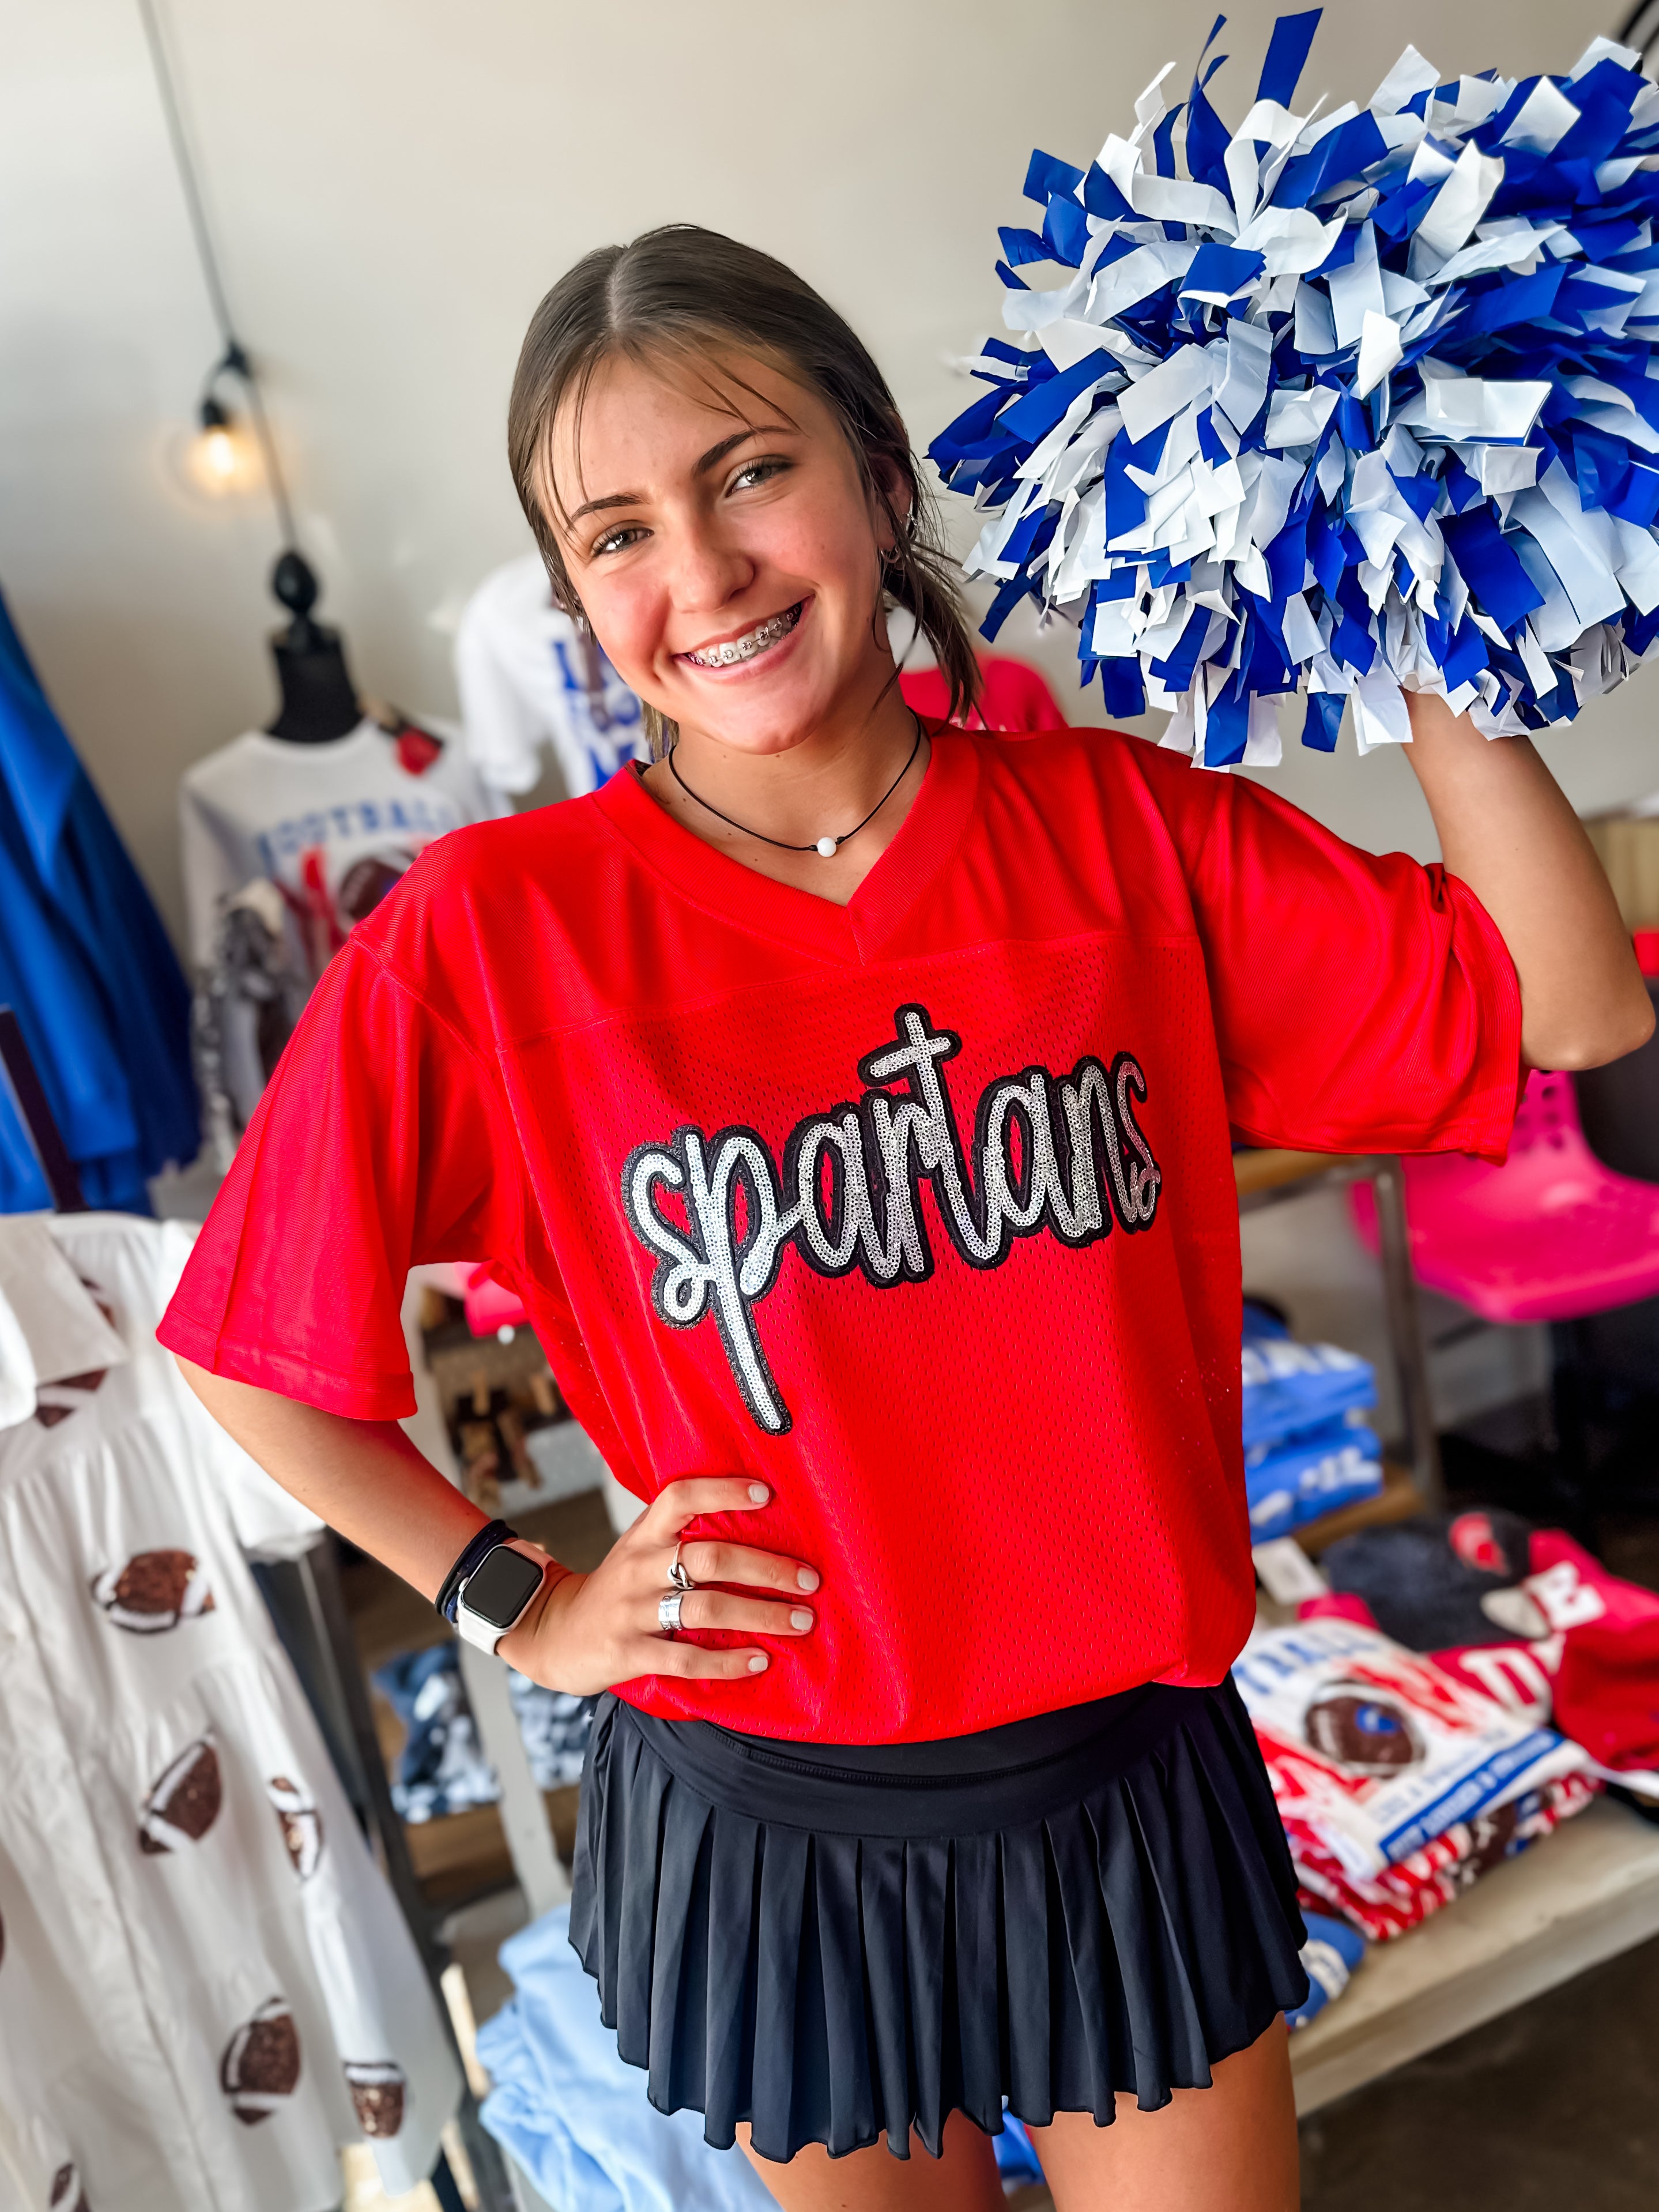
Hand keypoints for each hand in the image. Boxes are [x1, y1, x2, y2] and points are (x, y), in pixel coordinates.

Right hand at [497, 1477, 818, 1693]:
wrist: (553, 1633)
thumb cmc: (617, 1588)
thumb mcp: (640, 1550)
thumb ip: (682, 1536)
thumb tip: (755, 1522)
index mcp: (644, 1535)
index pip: (680, 1497)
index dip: (722, 1491)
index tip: (767, 1493)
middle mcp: (639, 1567)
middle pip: (709, 1556)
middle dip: (766, 1568)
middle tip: (809, 1579)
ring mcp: (633, 1610)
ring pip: (705, 1608)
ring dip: (760, 1614)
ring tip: (800, 1622)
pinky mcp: (629, 1652)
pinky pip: (685, 1657)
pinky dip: (727, 1661)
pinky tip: (758, 1661)